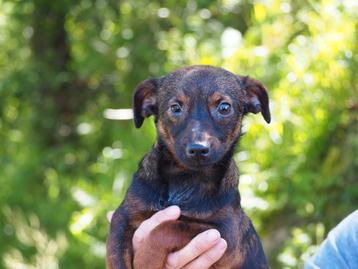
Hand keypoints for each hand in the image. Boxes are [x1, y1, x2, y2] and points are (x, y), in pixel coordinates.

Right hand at [107, 206, 226, 268]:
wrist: (149, 266)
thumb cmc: (143, 251)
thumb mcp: (133, 242)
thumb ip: (130, 230)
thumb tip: (110, 214)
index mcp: (139, 251)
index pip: (145, 237)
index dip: (159, 221)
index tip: (176, 209)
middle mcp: (151, 265)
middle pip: (173, 258)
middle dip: (194, 246)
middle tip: (214, 232)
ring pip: (186, 267)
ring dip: (205, 254)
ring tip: (221, 239)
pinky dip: (208, 261)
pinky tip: (221, 248)